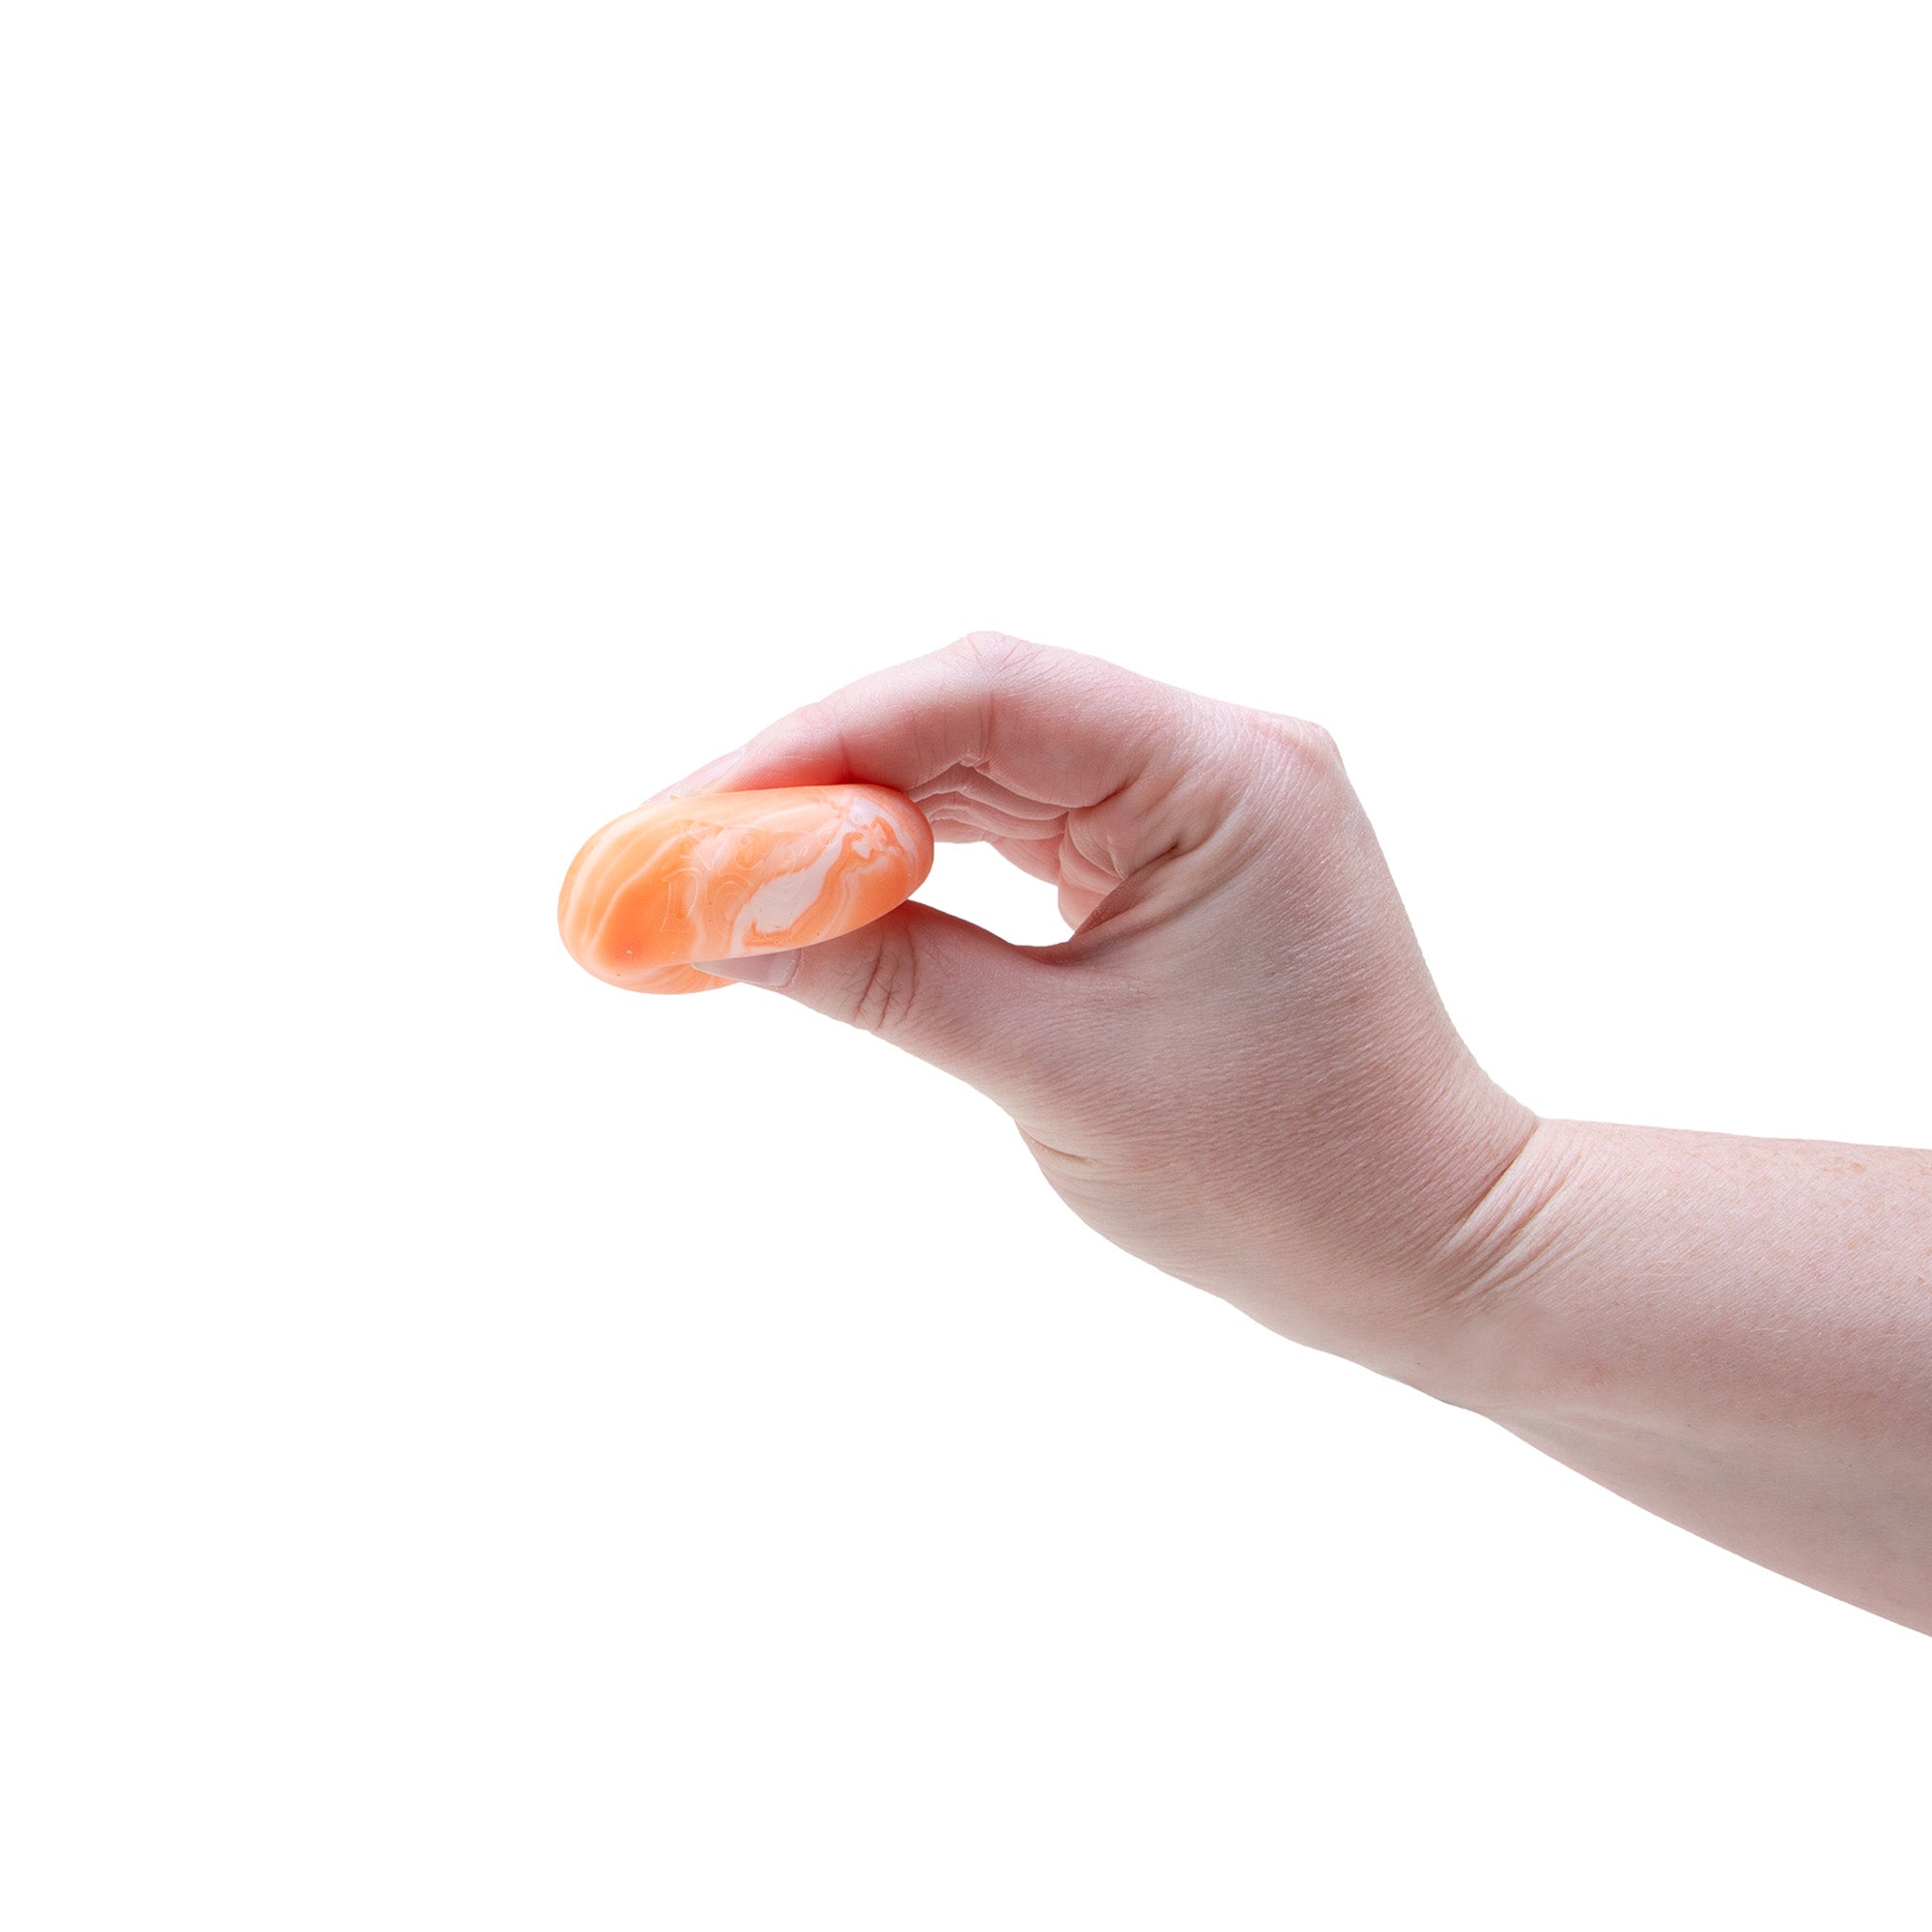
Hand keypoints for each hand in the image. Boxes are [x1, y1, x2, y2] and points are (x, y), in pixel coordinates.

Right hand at [681, 633, 1536, 1393]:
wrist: (1427, 1246)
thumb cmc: (1282, 1181)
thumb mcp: (1057, 1078)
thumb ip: (881, 975)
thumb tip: (710, 910)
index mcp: (1224, 775)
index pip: (977, 693)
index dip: (808, 744)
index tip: (678, 823)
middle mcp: (1217, 753)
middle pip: (966, 711)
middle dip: (806, 782)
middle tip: (662, 859)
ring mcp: (1197, 796)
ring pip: (978, 761)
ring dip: (846, 817)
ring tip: (714, 883)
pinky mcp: (1170, 849)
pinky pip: (1013, 818)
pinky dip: (912, 855)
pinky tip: (823, 890)